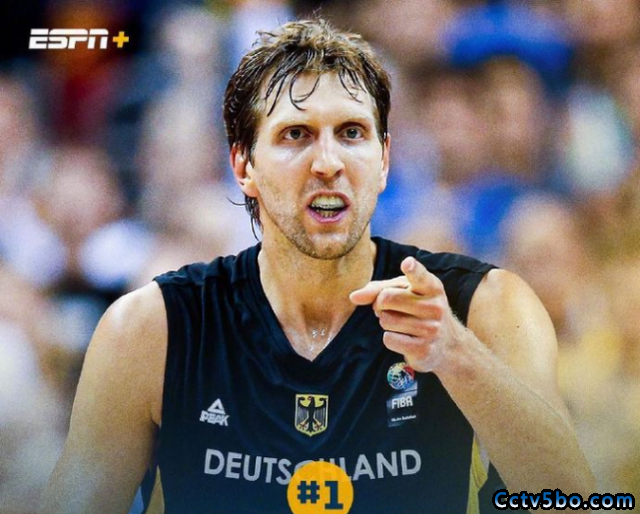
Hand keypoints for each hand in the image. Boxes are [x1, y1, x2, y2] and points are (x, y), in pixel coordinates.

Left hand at [349, 256, 464, 371]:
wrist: (447, 344)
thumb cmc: (418, 310)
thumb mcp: (404, 292)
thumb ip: (378, 289)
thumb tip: (353, 297)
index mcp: (432, 287)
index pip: (420, 276)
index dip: (412, 269)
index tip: (407, 264)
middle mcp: (435, 306)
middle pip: (387, 298)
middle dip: (380, 304)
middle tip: (387, 308)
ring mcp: (431, 329)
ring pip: (386, 320)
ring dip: (385, 322)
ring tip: (400, 323)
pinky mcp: (423, 349)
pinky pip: (389, 339)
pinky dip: (390, 338)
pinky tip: (404, 338)